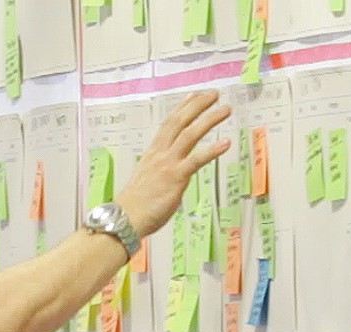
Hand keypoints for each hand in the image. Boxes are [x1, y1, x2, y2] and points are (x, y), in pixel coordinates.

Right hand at [114, 90, 233, 238]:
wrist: (124, 218)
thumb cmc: (134, 205)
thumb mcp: (146, 179)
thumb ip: (159, 170)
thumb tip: (168, 172)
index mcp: (152, 153)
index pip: (169, 123)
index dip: (183, 107)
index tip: (195, 94)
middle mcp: (160, 153)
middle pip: (179, 121)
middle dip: (197, 105)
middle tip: (214, 93)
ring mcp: (168, 164)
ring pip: (190, 135)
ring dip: (209, 120)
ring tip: (225, 109)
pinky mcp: (175, 177)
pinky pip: (196, 160)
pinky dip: (212, 150)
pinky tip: (226, 143)